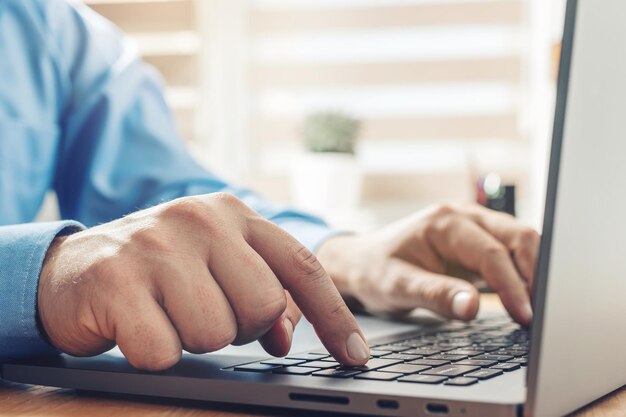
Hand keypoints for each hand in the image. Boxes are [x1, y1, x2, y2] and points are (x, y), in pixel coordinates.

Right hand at [38, 193, 368, 370]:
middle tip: (203, 313)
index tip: (355, 358)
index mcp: (232, 213)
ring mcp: (157, 245)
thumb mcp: (214, 267)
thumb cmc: (157, 272)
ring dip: (193, 340)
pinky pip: (164, 351)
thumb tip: (288, 336)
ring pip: (215, 333)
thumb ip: (259, 291)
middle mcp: (200, 218)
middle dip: (239, 328)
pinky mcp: (116, 279)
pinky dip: (153, 353)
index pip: (302, 267)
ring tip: (167, 314)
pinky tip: (136, 326)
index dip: (334, 317)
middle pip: (262, 306)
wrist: (72, 268)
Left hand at [317, 204, 539, 325]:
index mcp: (444, 223)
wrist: (361, 261)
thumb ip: (436, 295)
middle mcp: (464, 218)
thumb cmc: (375, 270)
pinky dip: (524, 274)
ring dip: (534, 273)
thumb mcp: (397, 286)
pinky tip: (528, 300)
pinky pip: (511, 254)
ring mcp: (474, 228)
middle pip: (518, 237)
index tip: (526, 316)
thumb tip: (473, 308)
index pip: (491, 252)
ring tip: (541, 309)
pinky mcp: (478, 244)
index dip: (513, 285)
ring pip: (520, 243)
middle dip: (536, 274)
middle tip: (544, 314)